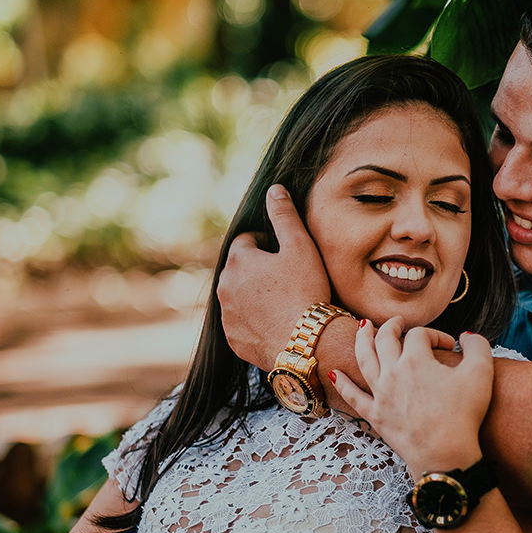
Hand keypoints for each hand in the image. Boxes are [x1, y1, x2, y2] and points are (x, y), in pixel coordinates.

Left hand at [216, 184, 331, 368]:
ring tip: (283, 301)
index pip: (248, 241)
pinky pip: (242, 323)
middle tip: (287, 278)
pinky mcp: (234, 339)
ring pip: (239, 296)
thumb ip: (284, 215)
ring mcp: (227, 316)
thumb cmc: (306, 290)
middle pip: (241, 269)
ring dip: (255, 295)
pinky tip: (278, 322)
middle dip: (259, 269)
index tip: (286, 254)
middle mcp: (224, 287)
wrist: (307, 342)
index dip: (268, 244)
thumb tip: (274, 190)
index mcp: (238, 260)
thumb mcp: (300, 246)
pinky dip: (255, 320)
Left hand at [332, 317, 493, 474]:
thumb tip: (467, 335)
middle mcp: (393, 372)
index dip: (436, 334)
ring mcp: (380, 395)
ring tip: (362, 327)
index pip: (420, 334)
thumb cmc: (464, 416)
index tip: (450, 345)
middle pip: (385, 338)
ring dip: (362, 340)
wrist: (445, 456)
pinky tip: (333, 373)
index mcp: (416, 359)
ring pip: (364, 359)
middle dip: (392, 326)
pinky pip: (353, 397)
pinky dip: (342, 383)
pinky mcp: (375, 416)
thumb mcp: (481, 374)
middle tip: (397, 322)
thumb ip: (477, 345)